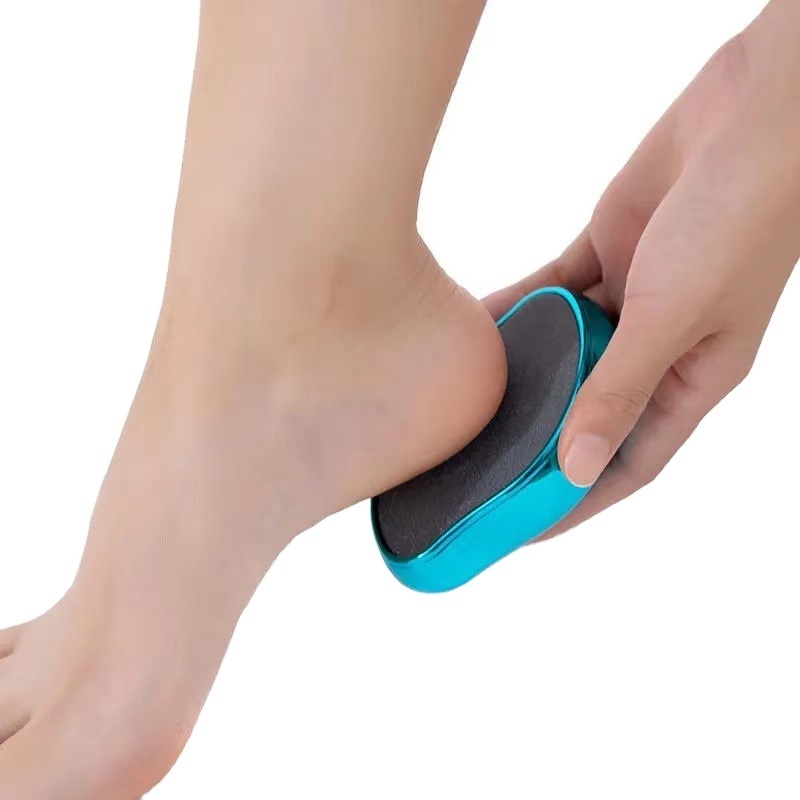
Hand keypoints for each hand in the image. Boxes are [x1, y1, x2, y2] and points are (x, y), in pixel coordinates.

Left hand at [485, 2, 798, 538]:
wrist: (752, 112)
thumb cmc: (739, 219)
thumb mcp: (674, 318)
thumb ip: (621, 390)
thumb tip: (579, 467)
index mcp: (692, 379)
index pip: (628, 461)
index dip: (577, 498)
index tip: (522, 527)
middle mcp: (657, 346)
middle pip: (587, 411)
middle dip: (537, 440)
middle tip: (476, 470)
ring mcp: (630, 299)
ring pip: (563, 352)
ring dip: (521, 374)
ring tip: (466, 405)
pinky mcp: (604, 253)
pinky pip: (549, 293)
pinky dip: (519, 310)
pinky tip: (479, 328)